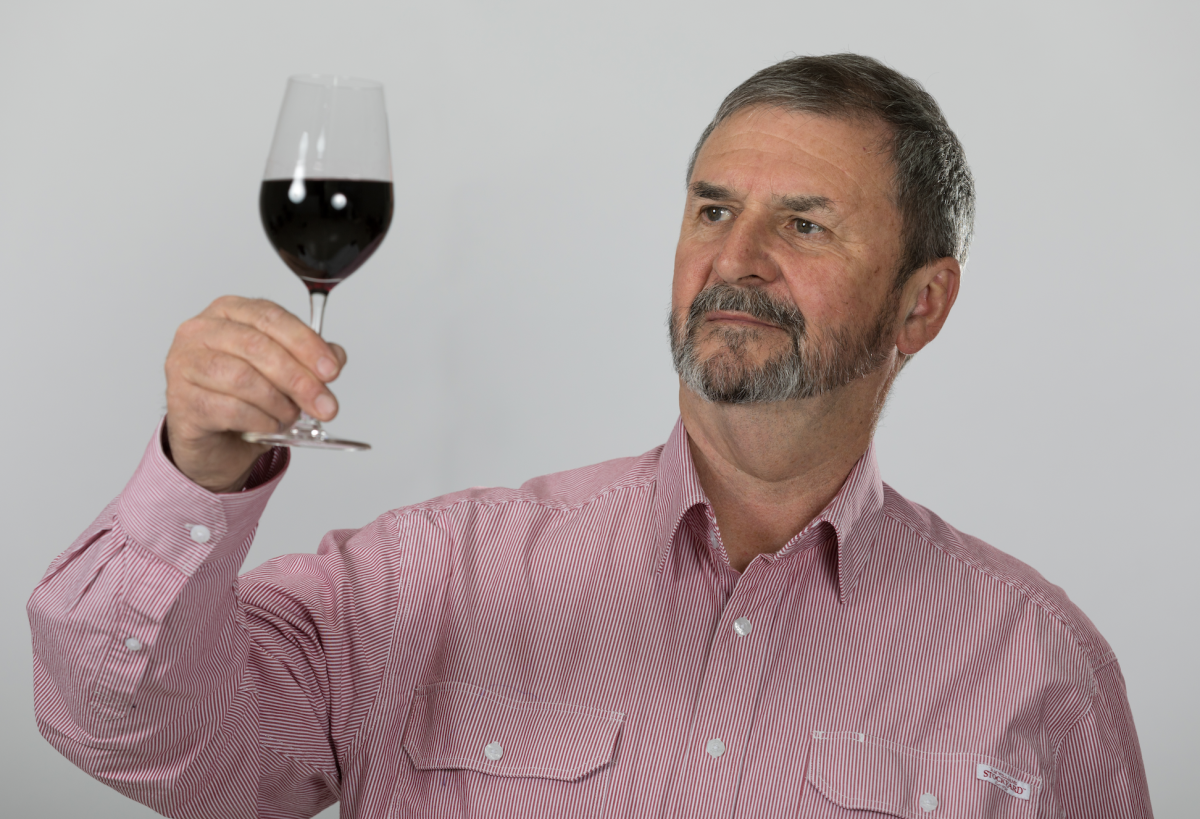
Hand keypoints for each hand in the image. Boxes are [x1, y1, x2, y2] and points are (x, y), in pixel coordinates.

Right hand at [164, 296, 346, 491]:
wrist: (214, 439)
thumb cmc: (244, 395)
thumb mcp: (283, 372)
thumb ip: (308, 359)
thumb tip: (335, 357)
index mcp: (229, 311)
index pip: (271, 317)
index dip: (307, 344)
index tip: (332, 370)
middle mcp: (201, 331)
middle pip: (258, 347)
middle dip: (299, 379)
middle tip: (324, 404)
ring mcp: (184, 363)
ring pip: (243, 378)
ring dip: (278, 402)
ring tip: (290, 415)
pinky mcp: (181, 399)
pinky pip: (229, 409)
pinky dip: (260, 420)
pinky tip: (269, 425)